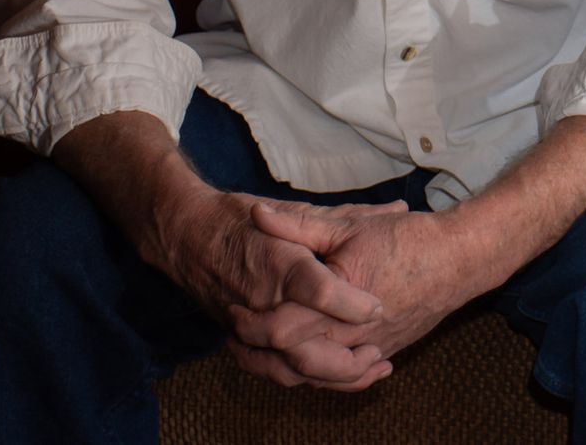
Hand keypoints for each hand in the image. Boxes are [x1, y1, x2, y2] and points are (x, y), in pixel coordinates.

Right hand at [157, 186, 408, 390]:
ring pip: (291, 368)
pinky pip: (273, 371)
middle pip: (304, 346)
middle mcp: (262, 301)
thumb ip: (349, 217)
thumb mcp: (297, 210)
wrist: (186, 235)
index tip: (380, 307)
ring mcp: (248, 326)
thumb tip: (399, 207)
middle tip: (380, 351)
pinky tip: (338, 374)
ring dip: (334, 375)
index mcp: (279, 263)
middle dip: (347, 358)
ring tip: (371, 367)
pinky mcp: (239, 340)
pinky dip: (307, 378)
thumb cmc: (242, 218)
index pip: (319, 291)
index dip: (353, 304)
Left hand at [227, 200, 496, 380]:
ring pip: (318, 377)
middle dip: (259, 354)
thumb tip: (258, 214)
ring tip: (262, 354)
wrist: (461, 259)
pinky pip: (345, 377)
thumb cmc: (407, 239)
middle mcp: (352, 335)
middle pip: (293, 362)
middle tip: (237, 338)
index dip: (250, 324)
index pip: (281, 330)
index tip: (233, 309)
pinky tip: (307, 363)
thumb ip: (299, 225)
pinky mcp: (385, 351)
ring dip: (286, 368)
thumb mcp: (350, 224)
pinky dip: (321, 375)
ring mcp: (370, 348)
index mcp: (338, 303)